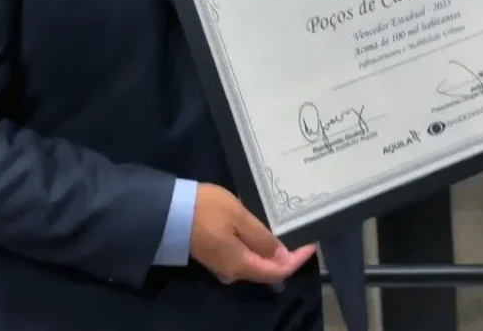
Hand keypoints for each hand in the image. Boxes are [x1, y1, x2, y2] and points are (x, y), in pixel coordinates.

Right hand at [189, 183, 315, 284]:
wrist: (170, 211)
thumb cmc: (208, 210)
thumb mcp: (239, 217)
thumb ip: (262, 238)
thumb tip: (283, 256)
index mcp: (241, 265)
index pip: (277, 270)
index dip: (297, 259)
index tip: (312, 243)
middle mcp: (234, 272)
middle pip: (268, 270)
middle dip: (288, 256)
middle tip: (302, 234)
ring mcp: (224, 264)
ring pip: (257, 263)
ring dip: (274, 251)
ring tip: (287, 230)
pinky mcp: (217, 254)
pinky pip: (245, 256)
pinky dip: (260, 247)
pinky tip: (264, 232)